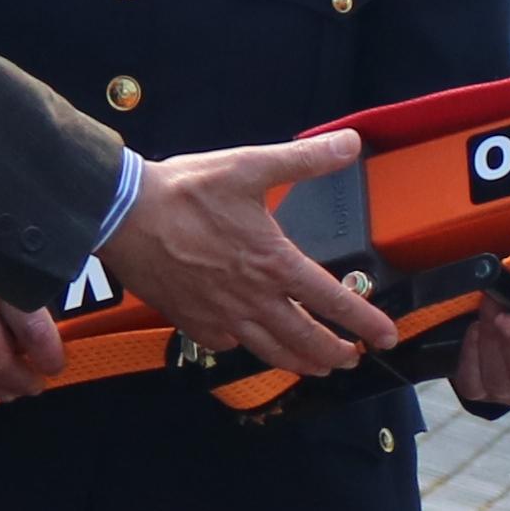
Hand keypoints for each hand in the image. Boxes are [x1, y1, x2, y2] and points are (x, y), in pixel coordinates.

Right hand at [103, 130, 400, 378]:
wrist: (124, 215)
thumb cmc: (185, 191)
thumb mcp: (251, 165)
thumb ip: (304, 159)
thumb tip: (349, 143)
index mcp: (274, 263)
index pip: (332, 301)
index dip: (364, 321)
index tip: (386, 336)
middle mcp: (253, 299)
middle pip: (305, 339)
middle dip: (334, 353)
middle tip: (351, 358)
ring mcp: (221, 316)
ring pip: (270, 351)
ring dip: (299, 362)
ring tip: (316, 367)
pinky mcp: (191, 322)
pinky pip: (227, 345)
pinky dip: (246, 349)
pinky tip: (252, 345)